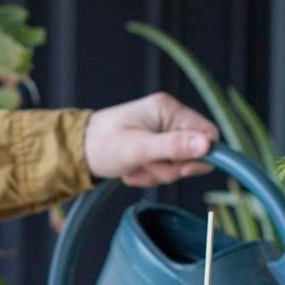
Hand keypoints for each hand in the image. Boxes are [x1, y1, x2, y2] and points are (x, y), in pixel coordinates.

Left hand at [84, 92, 218, 187]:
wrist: (76, 152)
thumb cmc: (102, 145)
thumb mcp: (138, 148)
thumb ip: (173, 147)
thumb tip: (207, 145)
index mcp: (168, 109)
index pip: (208, 133)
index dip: (198, 155)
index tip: (178, 168)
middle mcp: (168, 118)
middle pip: (194, 153)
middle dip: (170, 168)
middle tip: (145, 166)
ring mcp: (162, 133)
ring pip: (179, 165)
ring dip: (156, 174)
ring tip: (133, 167)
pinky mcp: (156, 146)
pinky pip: (165, 169)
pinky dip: (149, 175)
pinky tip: (131, 169)